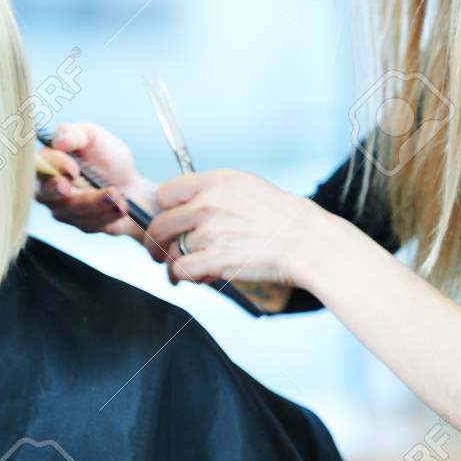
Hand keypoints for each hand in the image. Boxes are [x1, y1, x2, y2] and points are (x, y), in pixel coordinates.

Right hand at [35, 121, 147, 240]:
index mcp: (48, 163)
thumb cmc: (107, 157)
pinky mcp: (81, 225)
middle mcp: (48, 189)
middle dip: (61, 192)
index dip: (55, 167)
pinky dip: (110, 214)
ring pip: (73, 212)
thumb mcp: (94, 137)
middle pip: (47, 195)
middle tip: (72, 188)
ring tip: (119, 195)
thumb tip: (58, 140)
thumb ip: (75, 134)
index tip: (75, 168)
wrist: (130, 185)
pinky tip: (123, 206)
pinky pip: (90, 224)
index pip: (40, 165)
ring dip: (98, 203)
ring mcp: (63, 210)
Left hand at [149, 169, 329, 287]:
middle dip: (155, 242)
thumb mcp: (245, 187)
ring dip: (174, 263)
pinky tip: (191, 278)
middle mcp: (208, 204)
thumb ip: (212, 192)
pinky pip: (181, 270)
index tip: (167, 220)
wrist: (305, 241)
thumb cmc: (280, 217)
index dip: (162, 210)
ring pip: (171, 251)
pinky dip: (182, 277)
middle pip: (159, 224)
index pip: (165, 193)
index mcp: (215, 182)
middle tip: (158, 251)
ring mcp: (210, 232)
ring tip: (183, 268)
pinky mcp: (215, 259)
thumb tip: (184, 206)